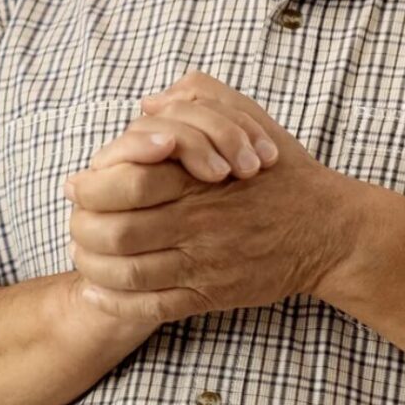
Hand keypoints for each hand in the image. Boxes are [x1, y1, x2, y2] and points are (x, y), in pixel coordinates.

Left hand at [63, 73, 359, 325]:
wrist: (330, 231)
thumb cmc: (283, 171)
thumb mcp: (247, 116)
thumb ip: (198, 98)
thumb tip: (148, 104)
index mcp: (198, 179)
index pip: (124, 183)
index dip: (90, 185)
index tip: (78, 182)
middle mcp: (197, 223)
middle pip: (114, 232)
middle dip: (81, 227)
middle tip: (74, 219)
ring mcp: (203, 263)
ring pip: (126, 273)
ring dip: (92, 264)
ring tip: (81, 252)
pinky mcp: (212, 295)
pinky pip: (152, 306)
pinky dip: (116, 301)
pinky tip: (97, 289)